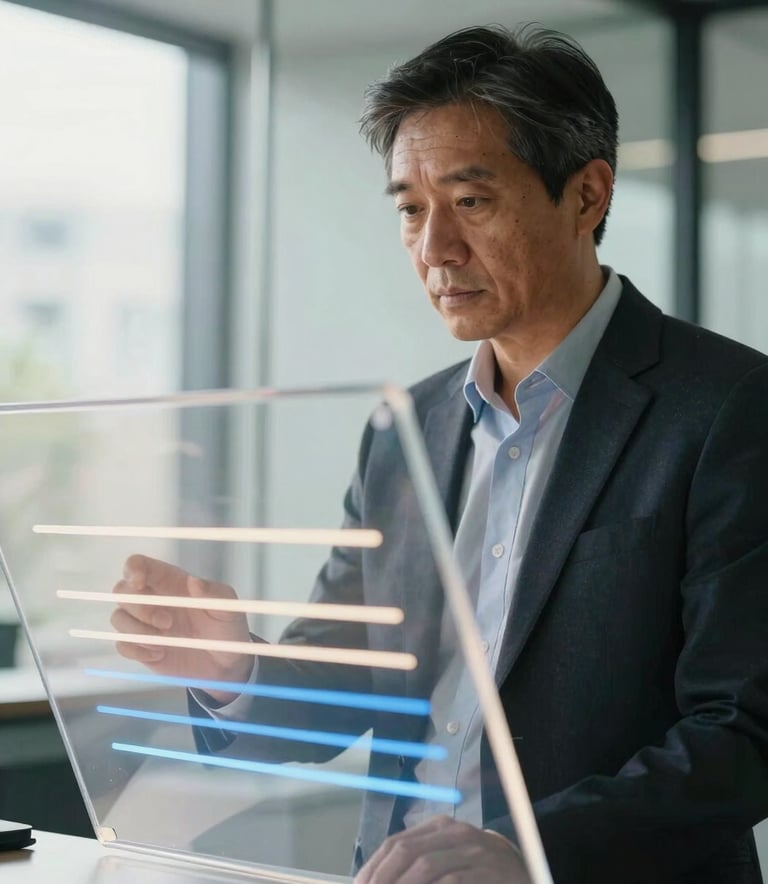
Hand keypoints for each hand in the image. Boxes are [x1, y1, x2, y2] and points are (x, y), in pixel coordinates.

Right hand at [110, 554, 253, 701]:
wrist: (225, 663)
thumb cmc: (226, 627)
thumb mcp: (228, 608)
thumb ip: (214, 593)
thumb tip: (194, 581)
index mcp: (170, 581)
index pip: (139, 564)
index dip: (133, 569)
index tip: (140, 582)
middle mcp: (152, 598)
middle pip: (121, 591)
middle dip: (140, 607)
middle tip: (168, 623)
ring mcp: (144, 623)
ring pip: (118, 618)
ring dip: (137, 630)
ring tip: (164, 641)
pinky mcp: (141, 646)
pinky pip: (122, 644)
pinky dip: (137, 650)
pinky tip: (160, 654)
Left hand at [355, 816, 530, 883]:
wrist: (523, 871)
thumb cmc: (477, 868)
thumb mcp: (447, 856)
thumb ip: (418, 861)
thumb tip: (375, 879)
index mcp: (440, 826)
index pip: (396, 843)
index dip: (373, 867)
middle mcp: (455, 833)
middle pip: (407, 853)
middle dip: (383, 879)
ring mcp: (473, 853)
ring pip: (427, 868)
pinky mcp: (487, 873)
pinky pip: (452, 883)